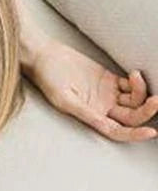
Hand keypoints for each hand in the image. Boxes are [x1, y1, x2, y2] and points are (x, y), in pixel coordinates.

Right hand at [26, 39, 157, 142]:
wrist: (45, 56)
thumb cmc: (48, 78)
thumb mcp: (65, 99)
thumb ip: (87, 113)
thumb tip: (106, 126)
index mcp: (90, 117)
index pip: (117, 131)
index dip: (135, 134)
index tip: (151, 132)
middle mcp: (101, 108)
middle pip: (132, 116)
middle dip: (146, 110)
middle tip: (156, 99)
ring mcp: (107, 94)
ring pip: (134, 101)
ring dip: (142, 92)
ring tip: (135, 76)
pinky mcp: (109, 80)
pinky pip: (131, 86)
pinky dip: (137, 81)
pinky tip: (134, 74)